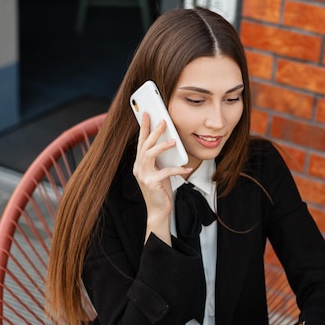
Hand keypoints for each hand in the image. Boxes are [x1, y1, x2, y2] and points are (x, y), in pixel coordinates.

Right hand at [133, 112, 191, 242]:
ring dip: (161, 146)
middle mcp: (138, 168)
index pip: (141, 142)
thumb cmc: (161, 190)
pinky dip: (177, 169)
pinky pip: (165, 172)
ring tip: (172, 141)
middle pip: (144, 145)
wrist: (158, 211)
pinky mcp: (152, 183)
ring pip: (149, 155)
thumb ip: (160, 159)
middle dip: (153, 131)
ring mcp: (143, 176)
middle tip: (162, 121)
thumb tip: (169, 142)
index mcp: (140, 164)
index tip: (146, 113)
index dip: (143, 127)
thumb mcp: (160, 171)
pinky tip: (186, 168)